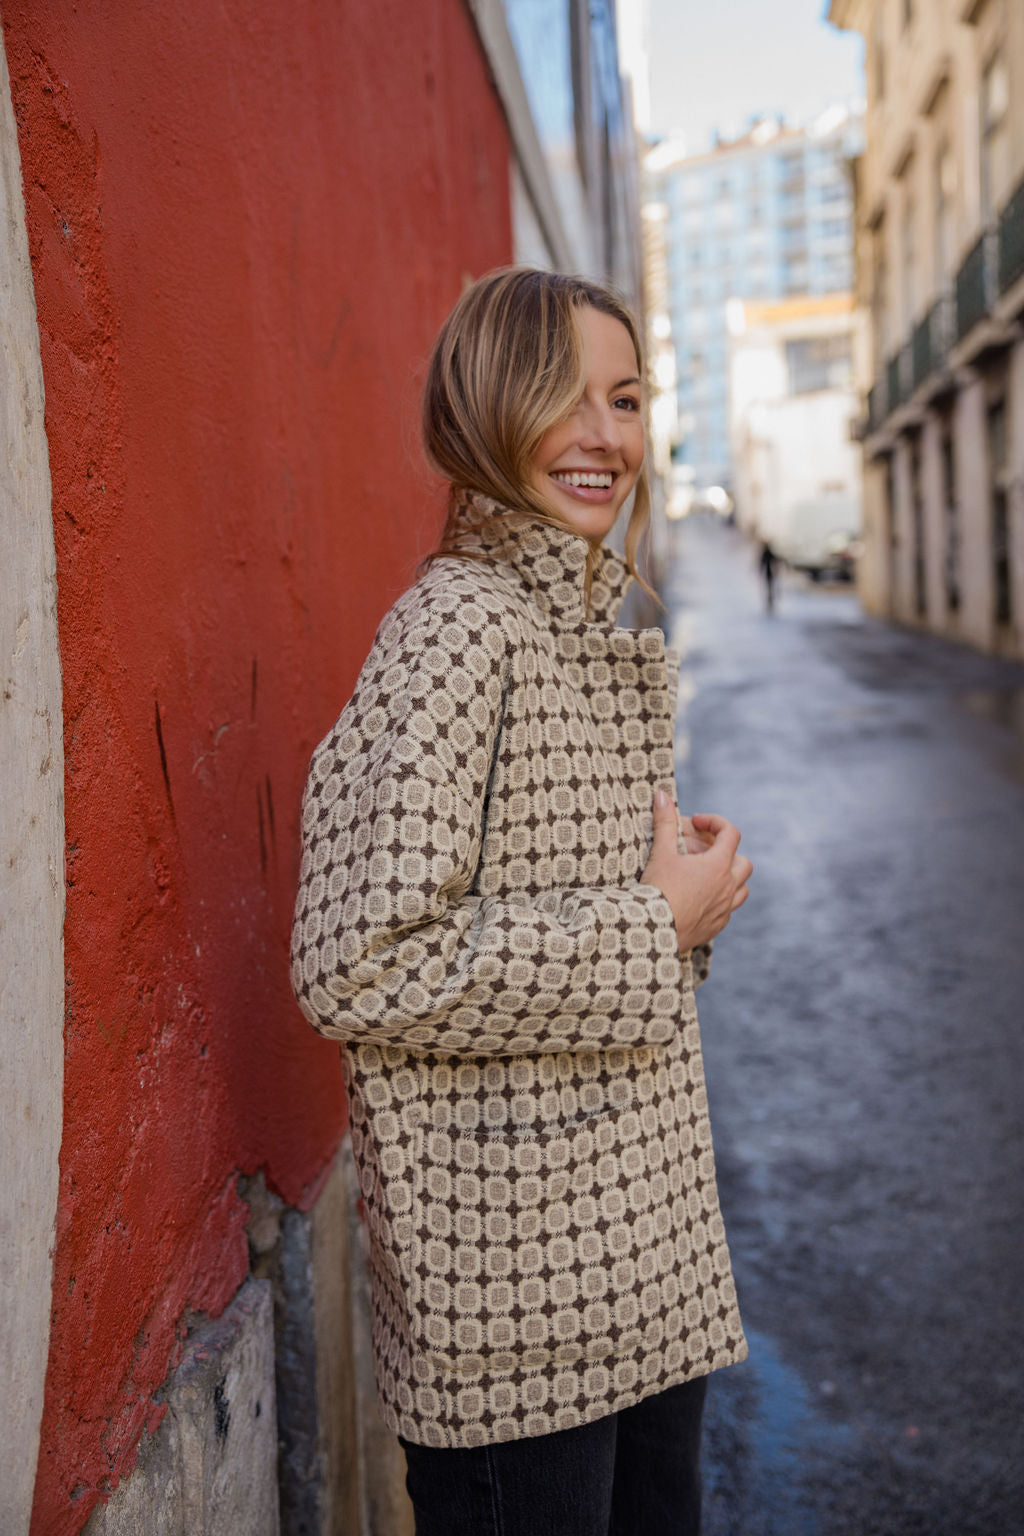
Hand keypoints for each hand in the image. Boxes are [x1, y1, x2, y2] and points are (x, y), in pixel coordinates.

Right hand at [640, 791, 751, 952]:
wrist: (653, 931)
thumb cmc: (658, 889)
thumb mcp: (661, 852)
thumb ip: (664, 821)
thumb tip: (662, 794)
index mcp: (718, 865)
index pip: (731, 834)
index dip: (715, 823)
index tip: (696, 823)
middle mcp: (728, 887)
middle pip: (744, 863)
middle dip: (726, 852)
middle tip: (702, 852)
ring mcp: (725, 909)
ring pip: (742, 889)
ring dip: (730, 878)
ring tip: (706, 875)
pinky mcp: (717, 926)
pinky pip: (729, 910)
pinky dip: (721, 899)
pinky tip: (700, 898)